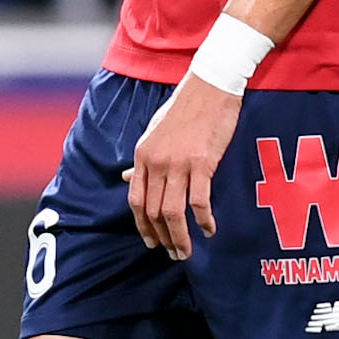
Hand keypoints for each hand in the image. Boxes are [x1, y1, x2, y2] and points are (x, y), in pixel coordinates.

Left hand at [127, 76, 243, 260]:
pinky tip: (209, 230)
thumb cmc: (185, 108)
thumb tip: (128, 179)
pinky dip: (203, 221)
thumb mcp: (154, 132)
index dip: (142, 226)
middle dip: (163, 238)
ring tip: (187, 251)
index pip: (135, 201)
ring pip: (173, 213)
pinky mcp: (202, 163)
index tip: (152, 242)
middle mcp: (156, 162)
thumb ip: (143, 160)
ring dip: (180, 237)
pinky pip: (199, 202)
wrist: (211, 85)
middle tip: (173, 253)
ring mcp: (178, 164)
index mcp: (143, 155)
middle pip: (153, 212)